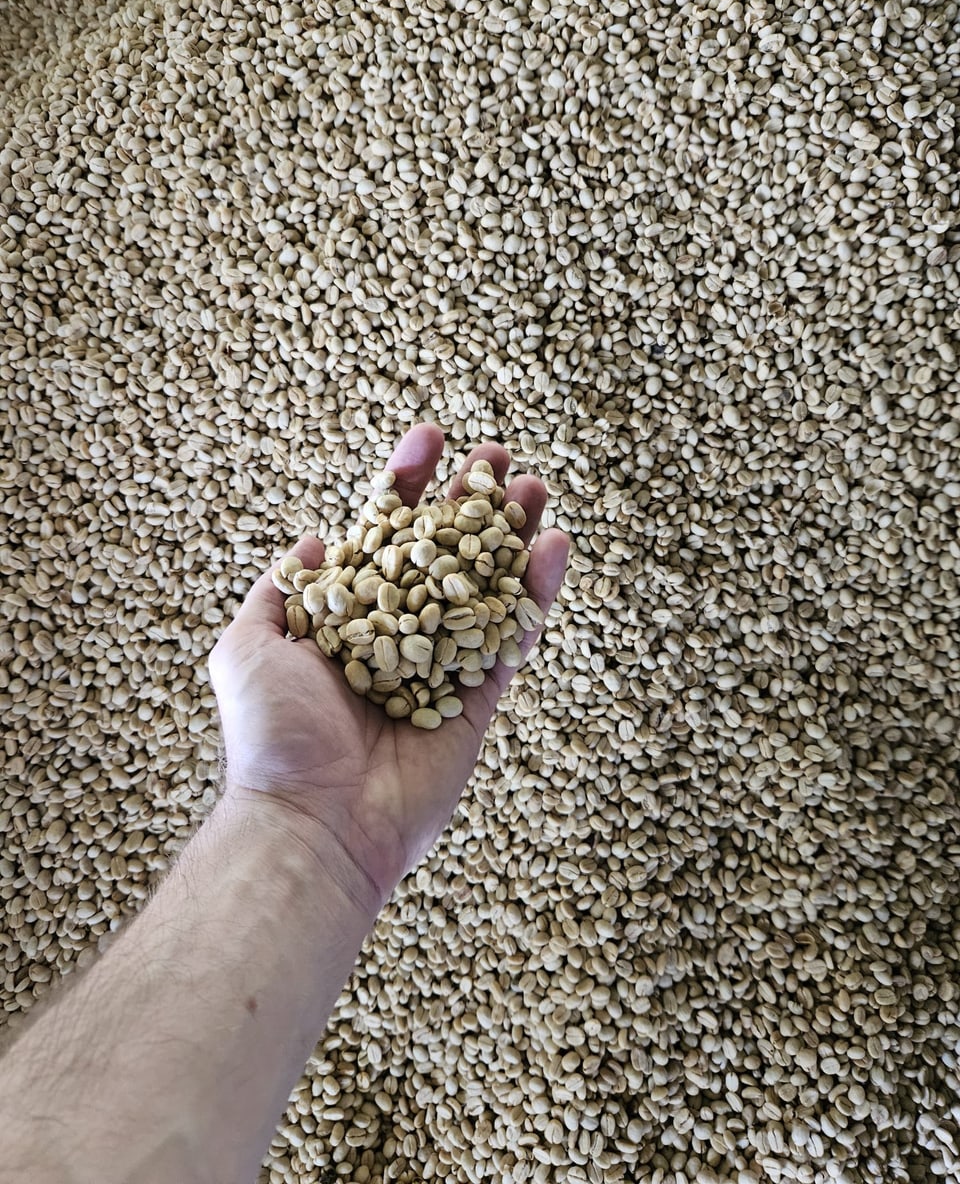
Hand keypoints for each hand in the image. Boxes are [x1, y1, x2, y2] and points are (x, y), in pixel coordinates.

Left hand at [208, 424, 568, 912]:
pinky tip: (551, 548)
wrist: (314, 820)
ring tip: (535, 487)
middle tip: (497, 456)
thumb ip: (282, 587)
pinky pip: (512, 638)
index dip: (406, 483)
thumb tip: (312, 539)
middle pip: (445, 552)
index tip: (428, 436)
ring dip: (513, 535)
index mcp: (347, 615)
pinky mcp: (476, 701)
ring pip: (487, 587)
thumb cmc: (273, 735)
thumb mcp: (246, 645)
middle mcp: (397, 633)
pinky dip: (536, 594)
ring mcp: (440, 665)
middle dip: (471, 502)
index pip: (383, 533)